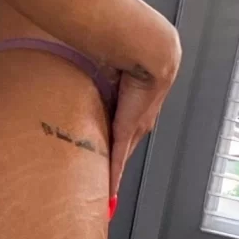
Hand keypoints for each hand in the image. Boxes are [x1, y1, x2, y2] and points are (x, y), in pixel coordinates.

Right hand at [110, 16, 180, 202]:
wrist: (149, 48)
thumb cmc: (131, 45)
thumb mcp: (112, 60)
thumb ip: (101, 65)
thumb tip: (89, 54)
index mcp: (138, 99)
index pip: (126, 125)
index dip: (119, 140)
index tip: (111, 153)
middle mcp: (141, 116)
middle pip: (125, 146)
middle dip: (115, 162)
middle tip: (102, 177)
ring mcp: (137, 124)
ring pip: (122, 154)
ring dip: (113, 171)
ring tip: (103, 188)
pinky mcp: (128, 128)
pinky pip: (119, 158)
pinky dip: (114, 176)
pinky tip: (109, 192)